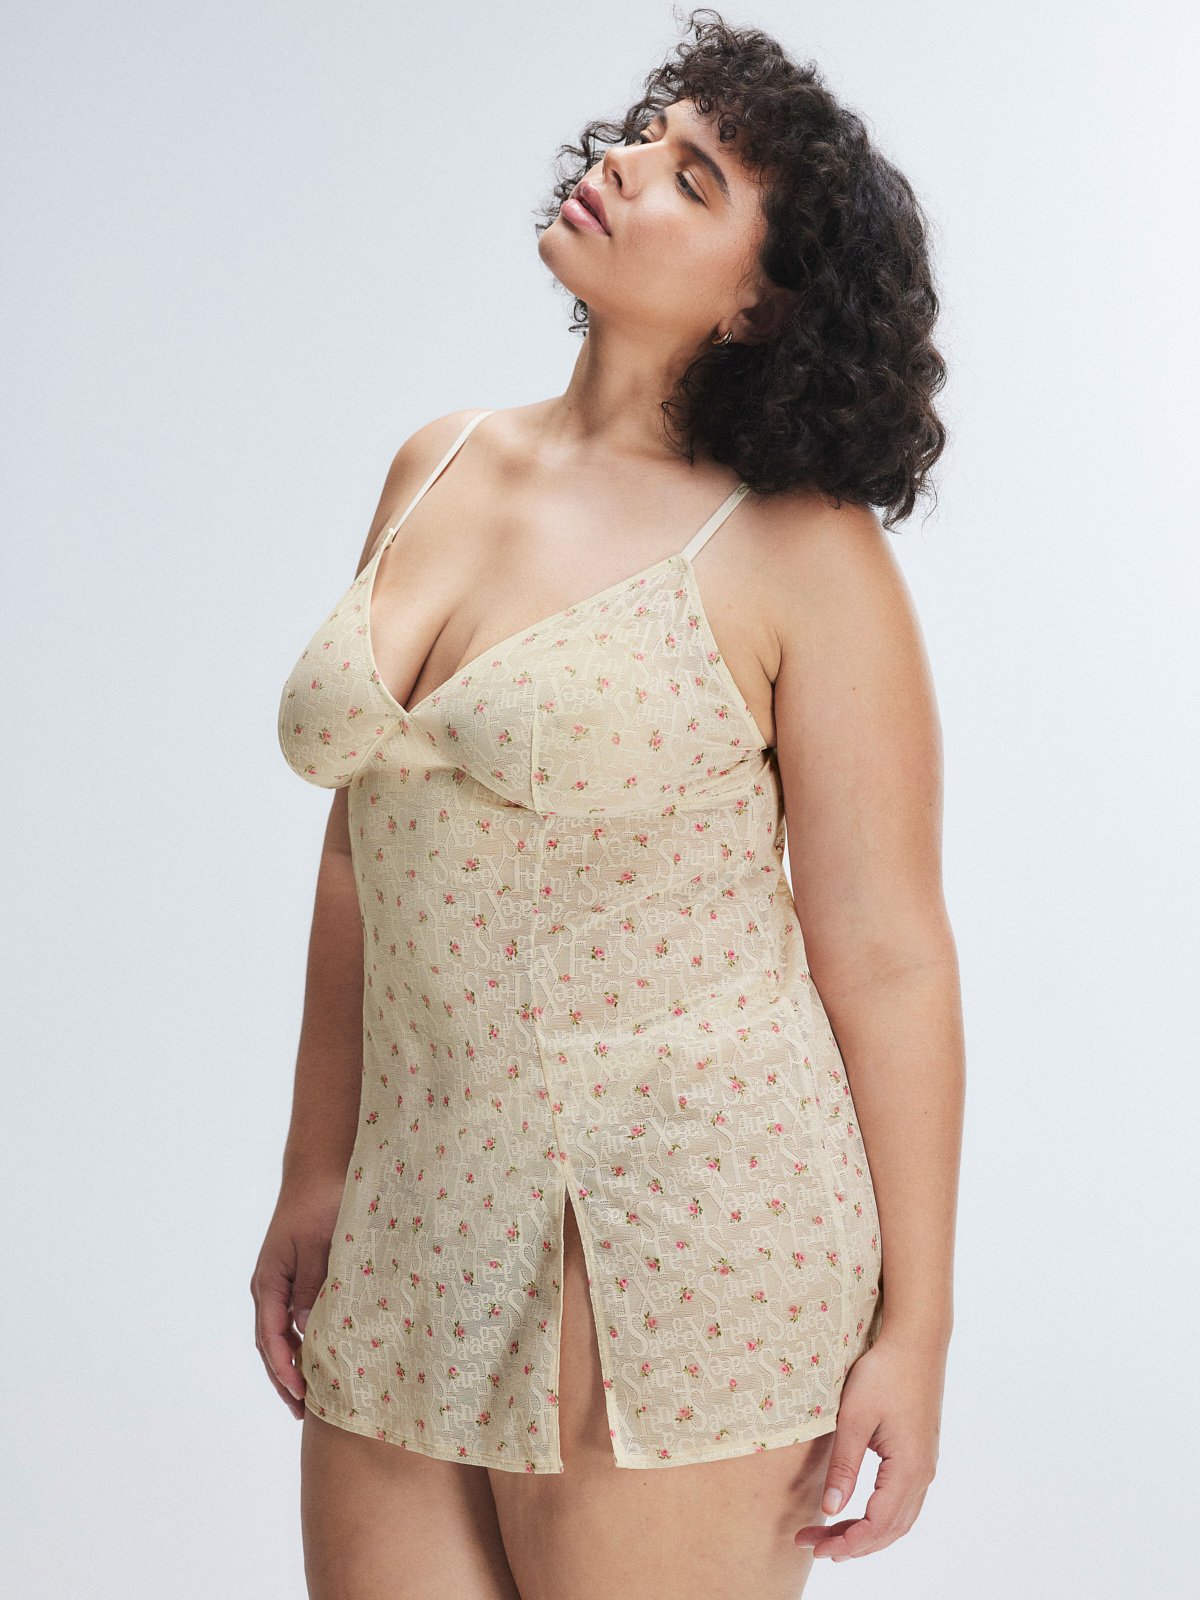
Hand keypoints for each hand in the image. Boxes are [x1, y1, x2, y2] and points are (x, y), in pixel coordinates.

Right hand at [250, 1177, 344, 1419]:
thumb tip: (308, 1329)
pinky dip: (304, 1343)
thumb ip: (313, 1285)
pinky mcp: (297, 1277)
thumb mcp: (319, 1243)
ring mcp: (281, 1282)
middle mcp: (270, 1285)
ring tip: (312, 1398)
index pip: (271, 1336)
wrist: (320, 1170)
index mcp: (269, 1280)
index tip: (301, 1394)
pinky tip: (320, 1358)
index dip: (284, 1369)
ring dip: (294, 1365)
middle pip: (271, 1344)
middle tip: (305, 1414)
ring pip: (282, 1335)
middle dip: (286, 1379)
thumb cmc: (321, 1202)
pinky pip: (295, 1318)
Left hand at [794, 1331, 945, 1561]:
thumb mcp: (855, 1418)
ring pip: (898, 1519)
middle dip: (852, 1543)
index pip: (878, 1525)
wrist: (916, 1342)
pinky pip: (902, 1501)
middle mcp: (923, 1474)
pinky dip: (879, 1517)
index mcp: (909, 1469)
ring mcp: (925, 1465)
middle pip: (889, 1529)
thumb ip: (844, 1466)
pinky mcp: (920, 1454)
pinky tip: (857, 1513)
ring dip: (866, 1533)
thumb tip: (832, 1510)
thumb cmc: (883, 1374)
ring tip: (830, 1536)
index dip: (847, 1541)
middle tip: (813, 1544)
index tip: (816, 1546)